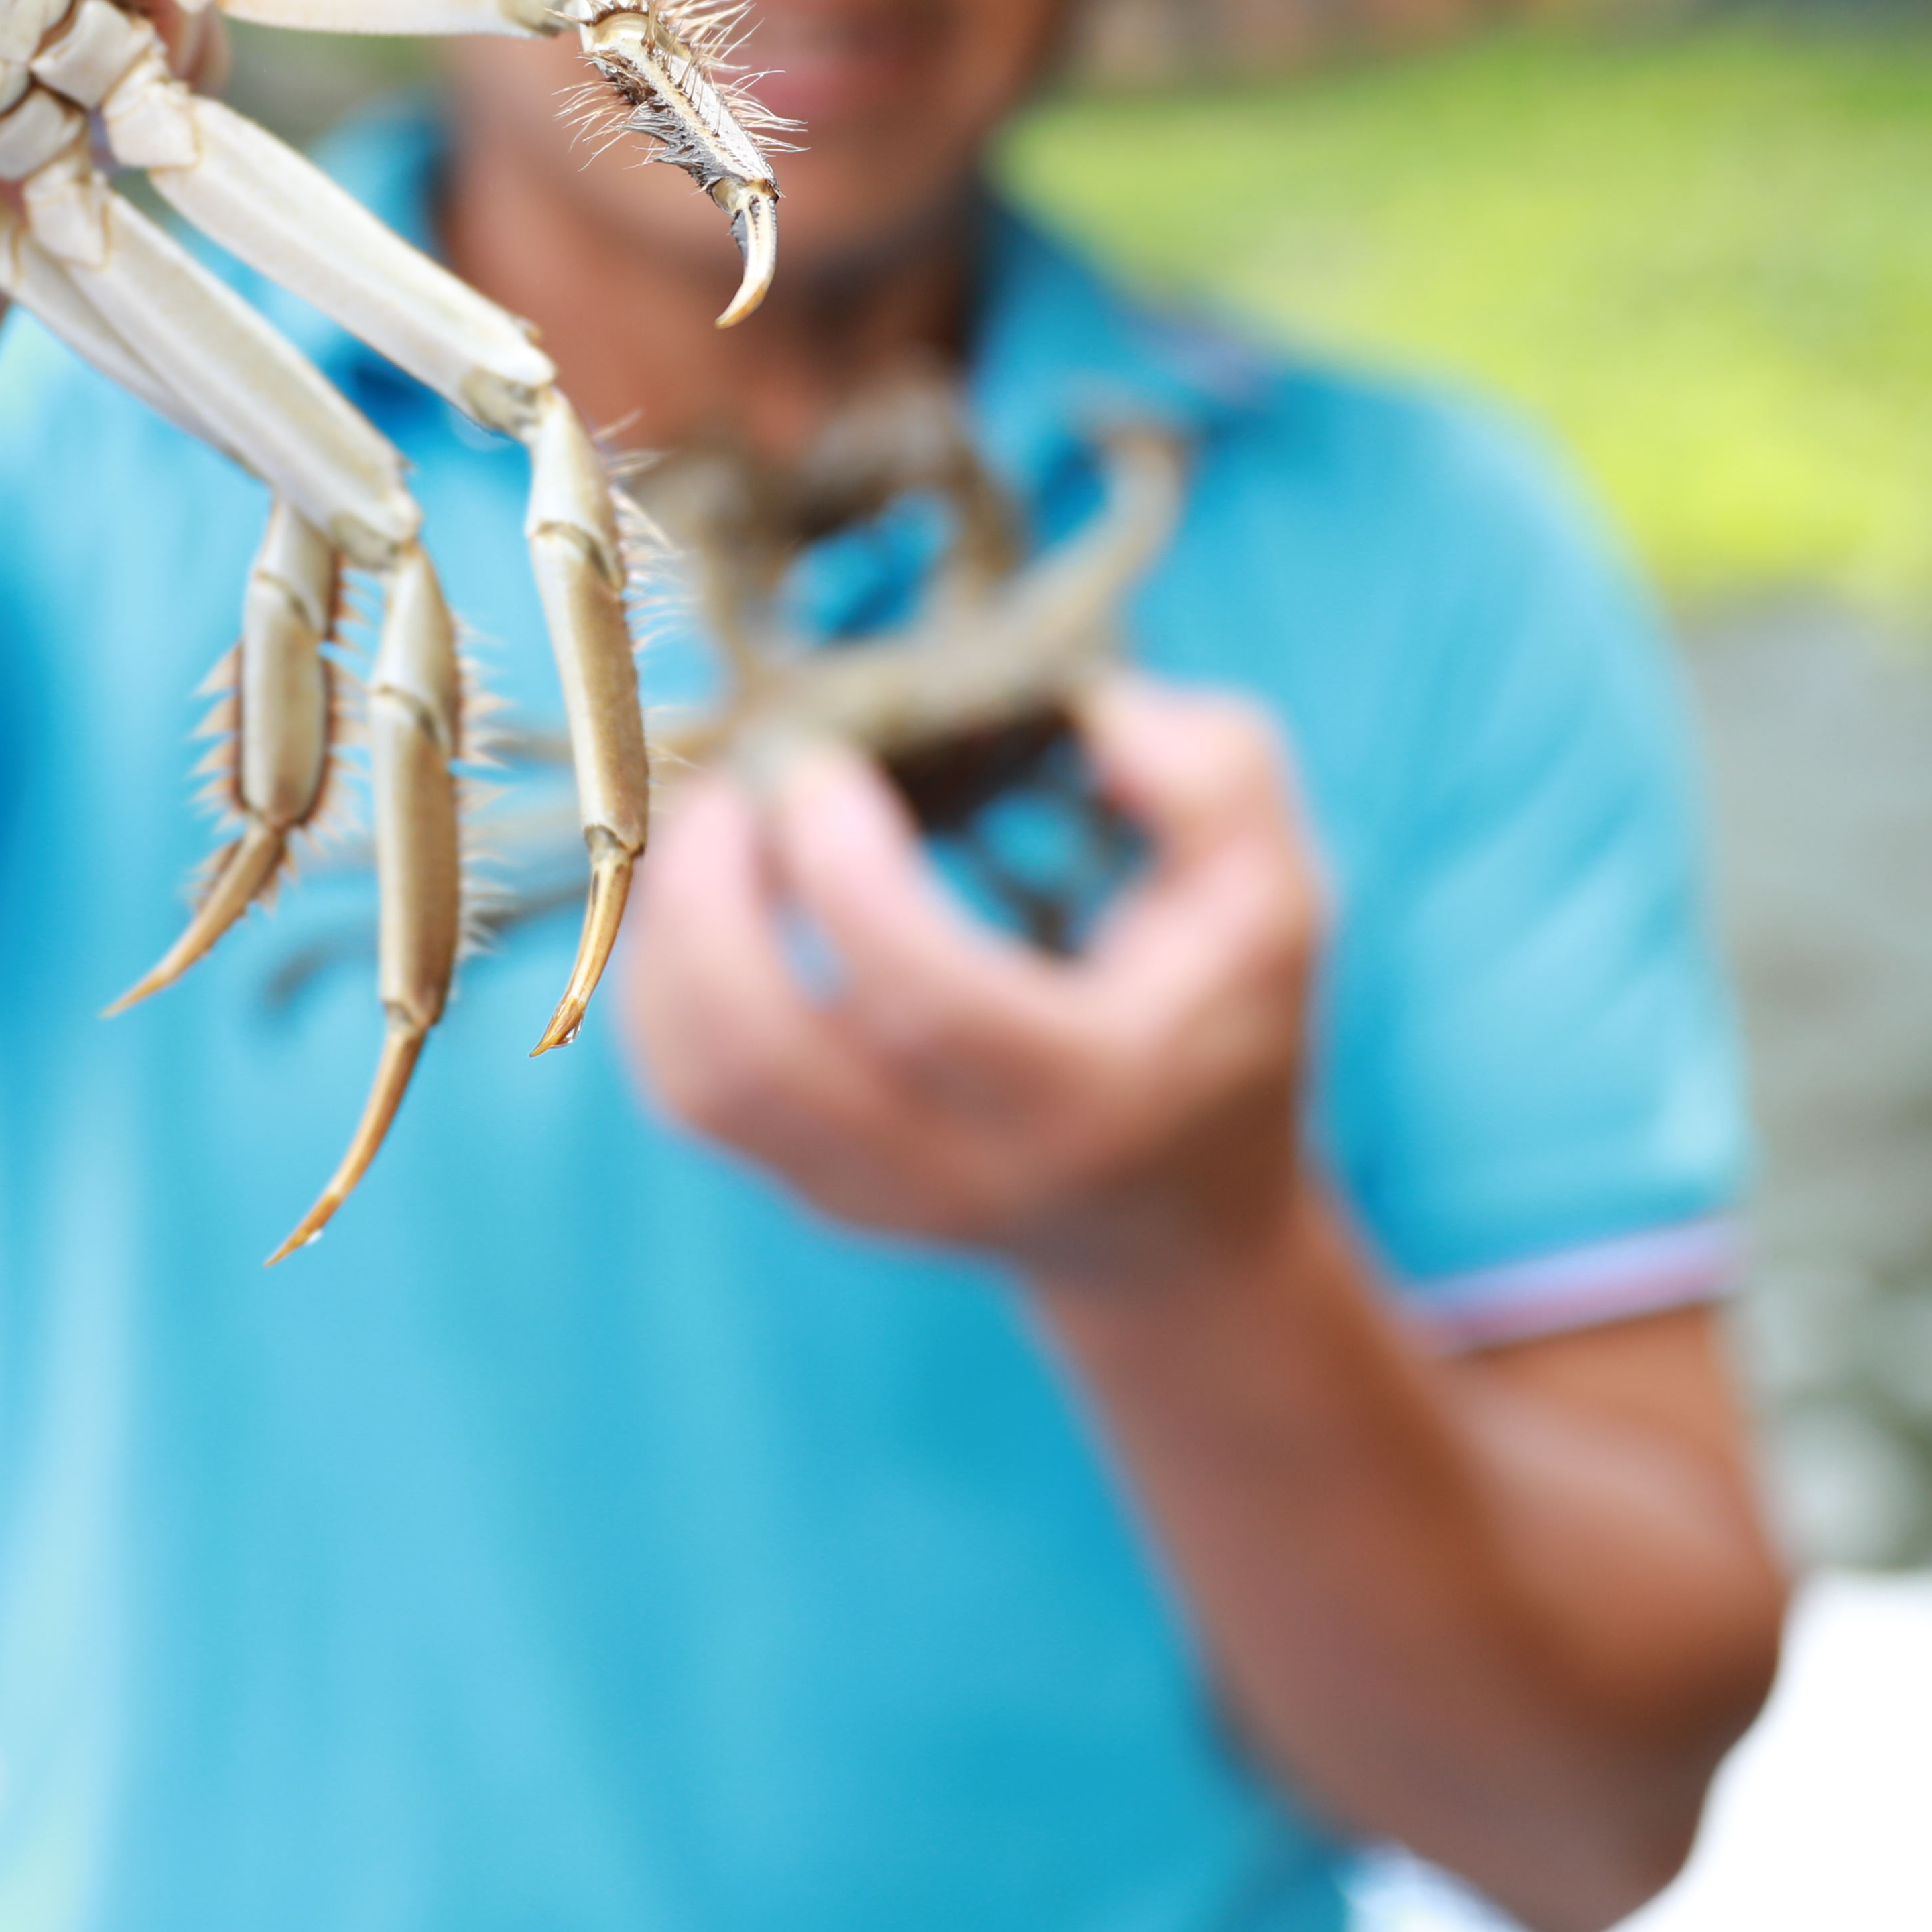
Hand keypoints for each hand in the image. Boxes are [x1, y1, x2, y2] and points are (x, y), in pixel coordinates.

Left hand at [619, 676, 1331, 1285]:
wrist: (1170, 1225)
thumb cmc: (1220, 1023)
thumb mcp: (1272, 895)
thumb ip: (1214, 779)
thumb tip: (1092, 706)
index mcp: (1086, 1091)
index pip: (926, 1002)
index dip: (846, 875)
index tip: (819, 763)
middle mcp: (964, 1166)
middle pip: (766, 1062)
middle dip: (709, 902)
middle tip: (725, 788)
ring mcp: (870, 1196)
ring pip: (702, 1085)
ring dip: (668, 938)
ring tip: (701, 825)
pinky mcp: (808, 1190)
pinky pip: (687, 1094)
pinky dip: (659, 984)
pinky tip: (696, 894)